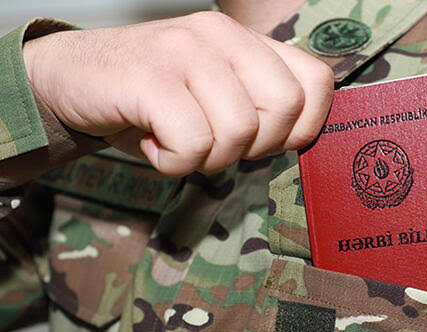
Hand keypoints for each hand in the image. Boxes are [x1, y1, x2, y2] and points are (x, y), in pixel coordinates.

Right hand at [22, 12, 333, 175]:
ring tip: (176, 141)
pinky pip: (192, 144)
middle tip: (215, 144)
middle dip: (256, 147)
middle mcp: (221, 35)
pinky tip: (152, 143)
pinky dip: (174, 162)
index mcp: (246, 40)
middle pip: (285, 108)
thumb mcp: (217, 95)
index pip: (316, 83)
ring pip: (238, 131)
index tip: (261, 141)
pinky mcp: (149, 77)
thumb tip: (299, 139)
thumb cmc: (153, 100)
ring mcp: (185, 51)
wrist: (71, 79)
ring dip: (208, 158)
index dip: (300, 128)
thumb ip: (259, 107)